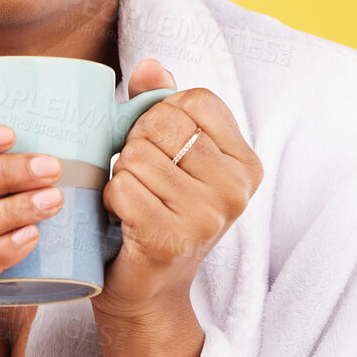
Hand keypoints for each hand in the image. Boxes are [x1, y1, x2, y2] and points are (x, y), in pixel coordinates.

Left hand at [93, 59, 262, 325]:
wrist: (146, 291)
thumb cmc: (156, 212)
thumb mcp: (170, 155)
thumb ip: (162, 105)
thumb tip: (150, 65)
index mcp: (245, 163)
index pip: (194, 101)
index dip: (161, 115)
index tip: (159, 147)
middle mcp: (236, 190)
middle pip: (162, 125)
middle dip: (136, 145)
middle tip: (142, 179)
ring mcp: (207, 217)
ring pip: (137, 156)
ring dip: (121, 175)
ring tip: (134, 200)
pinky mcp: (170, 239)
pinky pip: (122, 187)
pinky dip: (111, 199)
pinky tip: (124, 219)